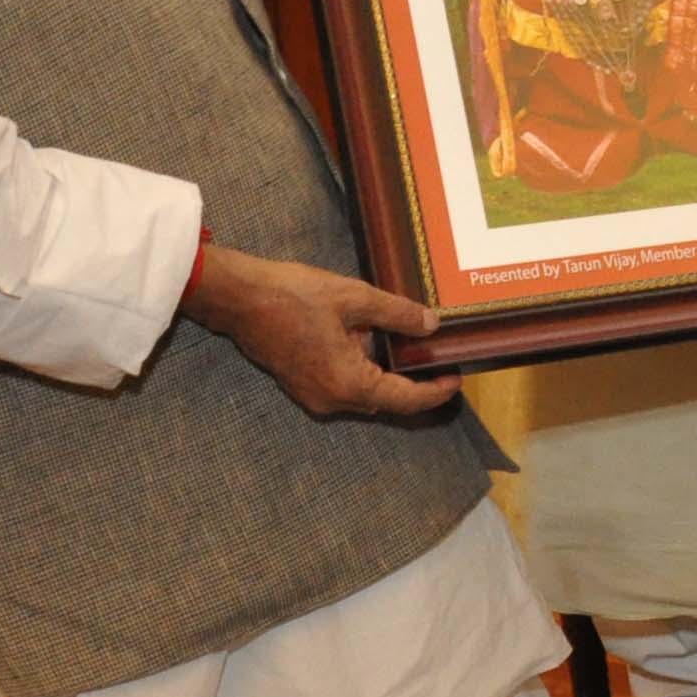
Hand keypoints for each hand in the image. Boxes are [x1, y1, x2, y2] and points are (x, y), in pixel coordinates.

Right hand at [181, 239, 461, 417]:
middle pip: (387, 400)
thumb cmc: (293, 296)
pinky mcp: (303, 384)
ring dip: (389, 374)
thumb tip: (431, 325)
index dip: (436, 392)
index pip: (406, 399)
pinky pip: (346, 384)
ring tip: (416, 347)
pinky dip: (366, 369)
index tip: (457, 377)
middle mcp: (332, 400)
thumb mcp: (355, 298)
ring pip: (366, 392)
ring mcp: (314, 395)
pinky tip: (377, 342)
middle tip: (441, 358)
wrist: (239, 298)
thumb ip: (397, 314)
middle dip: (416, 383)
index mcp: (348, 384)